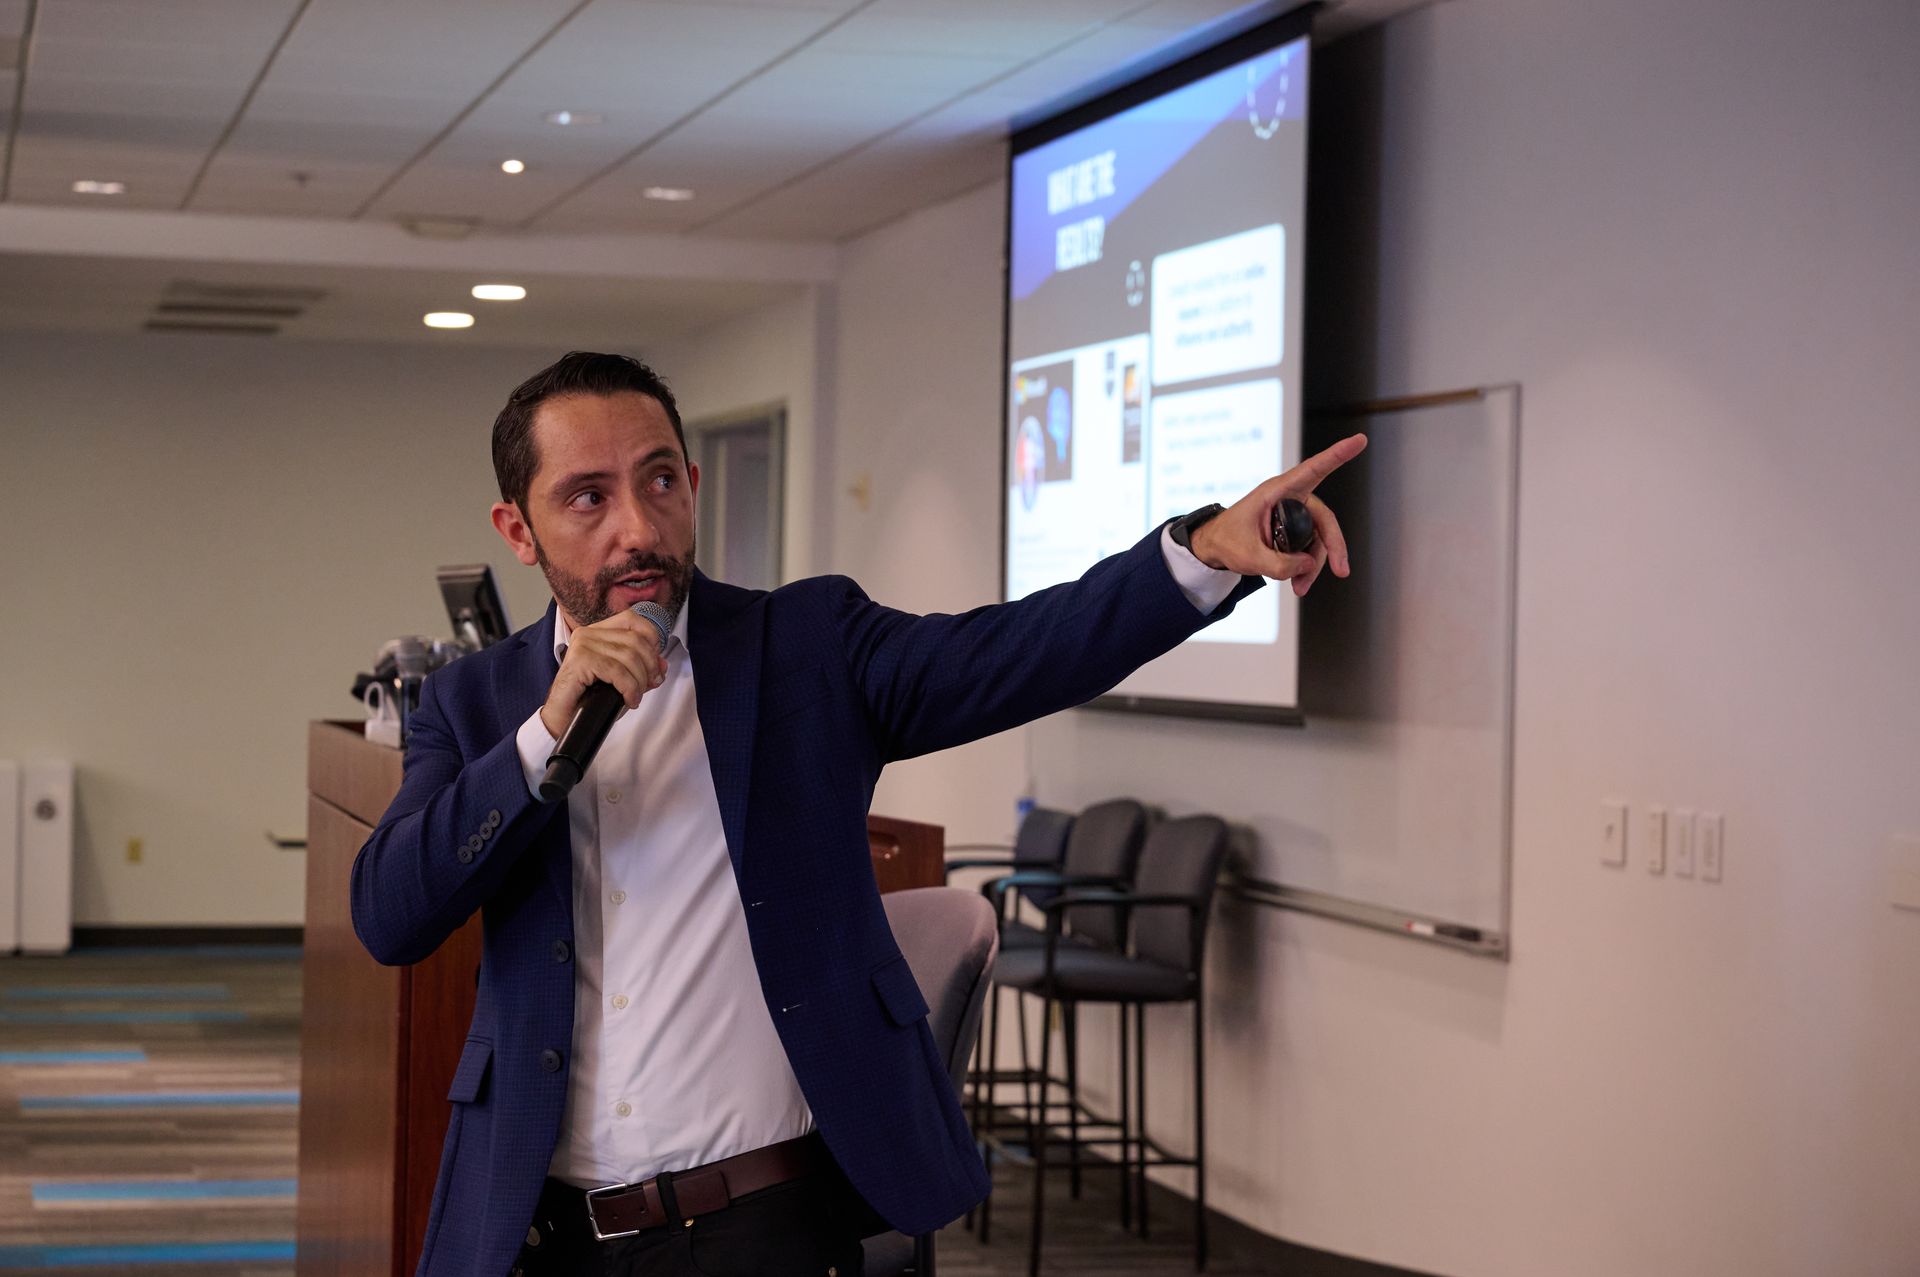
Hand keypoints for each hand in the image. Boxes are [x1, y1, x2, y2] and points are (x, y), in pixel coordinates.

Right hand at [540, 608, 667, 738]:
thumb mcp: (622, 681)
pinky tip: (629, 700)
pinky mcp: (579, 660)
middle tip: (649, 685)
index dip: (651, 639)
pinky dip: (629, 688)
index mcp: (598, 631)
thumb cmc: (589, 699)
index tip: (655, 665)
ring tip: (635, 696)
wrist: (562, 720)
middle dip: (649, 666)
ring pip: (628, 656)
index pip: (633, 620)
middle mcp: (588, 633)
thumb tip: (662, 664)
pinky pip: (617, 671)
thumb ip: (642, 669)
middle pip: (635, 640)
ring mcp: (582, 645)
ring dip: (639, 681)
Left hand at [1187, 434, 1367, 597]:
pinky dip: (1307, 567)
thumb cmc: (1226, 541)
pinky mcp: (1294, 530)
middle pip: (1324, 519)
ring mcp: (1294, 515)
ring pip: (1319, 539)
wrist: (1214, 548)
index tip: (1359, 440)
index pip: (1312, 470)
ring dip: (1314, 565)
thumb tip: (1308, 566)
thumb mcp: (1248, 557)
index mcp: (1277, 491)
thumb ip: (1279, 564)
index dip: (1337, 455)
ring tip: (1300, 588)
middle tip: (1342, 571)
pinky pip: (1310, 548)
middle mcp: (1290, 499)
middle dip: (1334, 547)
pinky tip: (1298, 582)